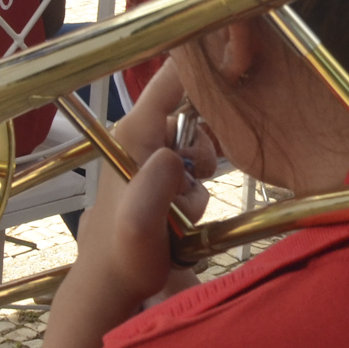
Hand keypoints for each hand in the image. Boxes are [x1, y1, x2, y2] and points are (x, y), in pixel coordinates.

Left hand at [64, 65, 206, 310]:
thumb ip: (156, 188)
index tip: (235, 66)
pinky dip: (197, 186)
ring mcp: (148, 152)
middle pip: (192, 110)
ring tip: (185, 207)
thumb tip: (174, 156)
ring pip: (197, 142)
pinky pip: (193, 165)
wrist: (113, 282)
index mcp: (135, 131)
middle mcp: (140, 133)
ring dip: (202, 172)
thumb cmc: (125, 254)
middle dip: (205, 143)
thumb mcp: (142, 223)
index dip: (203, 65)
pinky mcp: (157, 172)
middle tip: (201, 177)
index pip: (171, 77)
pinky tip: (184, 212)